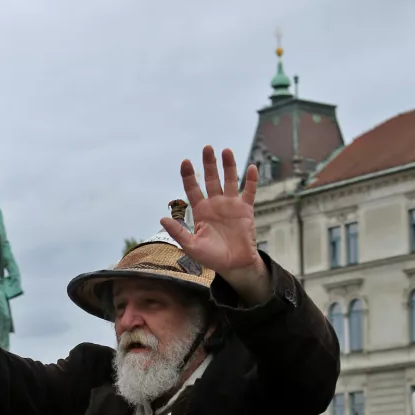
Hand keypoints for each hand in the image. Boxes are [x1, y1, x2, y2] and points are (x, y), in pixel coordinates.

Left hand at [161, 147, 269, 304]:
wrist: (234, 266)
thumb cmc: (212, 257)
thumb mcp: (191, 246)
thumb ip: (178, 232)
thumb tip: (162, 218)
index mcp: (201, 211)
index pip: (193, 189)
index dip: (189, 176)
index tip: (185, 162)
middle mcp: (215, 204)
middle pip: (212, 179)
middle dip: (209, 164)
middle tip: (207, 148)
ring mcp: (231, 205)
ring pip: (230, 180)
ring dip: (229, 166)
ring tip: (226, 150)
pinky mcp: (246, 210)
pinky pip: (249, 192)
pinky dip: (252, 180)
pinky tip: (252, 167)